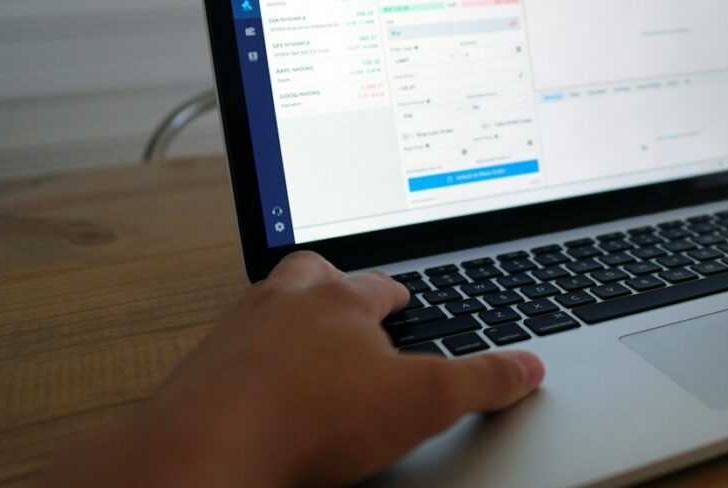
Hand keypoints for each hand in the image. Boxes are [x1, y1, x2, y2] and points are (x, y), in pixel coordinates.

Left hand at [47, 252, 544, 487]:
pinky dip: (246, 361)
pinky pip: (227, 353)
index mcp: (340, 299)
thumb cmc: (311, 419)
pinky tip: (258, 387)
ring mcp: (234, 335)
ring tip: (301, 338)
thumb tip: (529, 366)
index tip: (402, 298)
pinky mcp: (198, 374)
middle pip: (310, 276)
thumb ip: (482, 381)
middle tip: (342, 298)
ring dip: (285, 316)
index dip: (397, 294)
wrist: (206, 451)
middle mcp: (283, 304)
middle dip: (330, 283)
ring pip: (264, 306)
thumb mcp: (422, 402)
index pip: (378, 284)